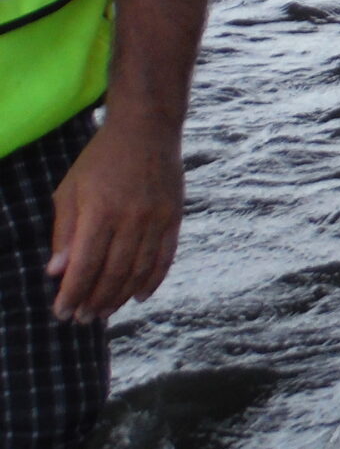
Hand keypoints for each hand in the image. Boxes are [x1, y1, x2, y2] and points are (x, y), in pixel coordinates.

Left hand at [49, 112, 184, 322]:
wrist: (148, 129)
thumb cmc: (101, 159)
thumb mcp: (70, 189)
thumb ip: (64, 232)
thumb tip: (56, 271)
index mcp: (100, 211)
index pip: (84, 265)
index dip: (72, 293)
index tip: (61, 312)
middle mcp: (131, 218)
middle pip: (113, 273)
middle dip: (94, 301)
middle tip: (82, 319)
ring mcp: (157, 218)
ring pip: (139, 270)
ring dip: (120, 297)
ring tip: (105, 312)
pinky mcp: (174, 217)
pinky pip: (165, 256)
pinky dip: (153, 280)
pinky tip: (139, 296)